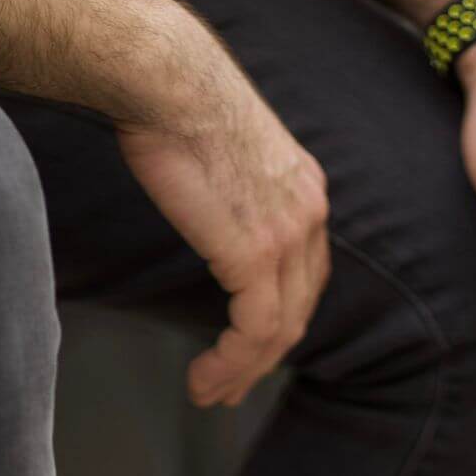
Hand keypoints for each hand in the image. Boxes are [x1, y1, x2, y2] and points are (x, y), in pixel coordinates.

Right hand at [117, 74, 329, 406]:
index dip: (280, 324)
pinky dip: (231, 364)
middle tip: (228, 391)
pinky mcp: (256, 253)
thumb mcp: (223, 153)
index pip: (306, 277)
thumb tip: (210, 212)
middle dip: (263, 361)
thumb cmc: (176, 102)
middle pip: (297, 310)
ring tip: (208, 394)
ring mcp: (287, 236)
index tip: (248, 353)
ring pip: (278, 331)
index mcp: (305, 191)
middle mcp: (308, 214)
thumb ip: (234, 193)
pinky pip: (255, 331)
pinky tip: (206, 379)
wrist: (166, 81)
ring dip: (241, 372)